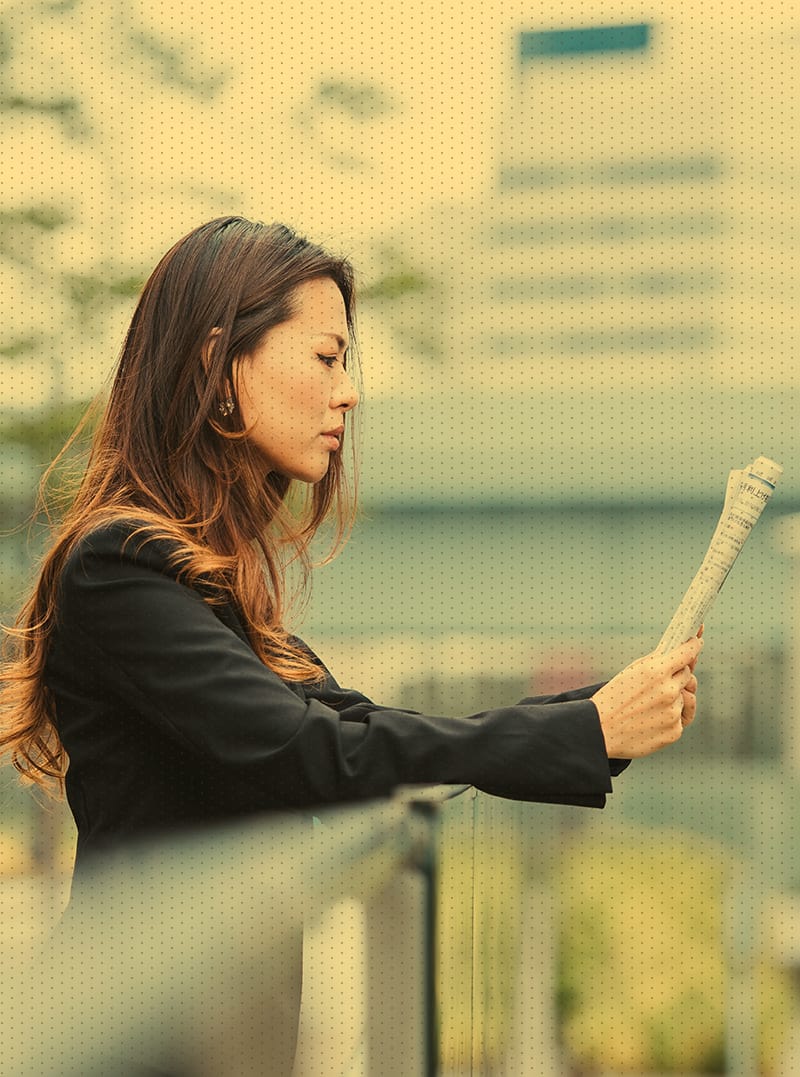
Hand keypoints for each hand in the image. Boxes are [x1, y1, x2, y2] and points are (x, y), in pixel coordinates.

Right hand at [591, 635, 701, 758]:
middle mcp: (668, 690)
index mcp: (656, 671)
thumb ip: (656, 663)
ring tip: (651, 705)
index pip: (686, 653)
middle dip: (680, 676)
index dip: (693, 646)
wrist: (599, 731)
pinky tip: (651, 719)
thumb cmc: (613, 699)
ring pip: (684, 699)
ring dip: (674, 699)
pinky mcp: (674, 731)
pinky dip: (669, 718)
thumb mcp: (631, 672)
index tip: (697, 642)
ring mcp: (673, 712)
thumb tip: (677, 655)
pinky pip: (680, 718)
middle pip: (688, 676)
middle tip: (666, 679)